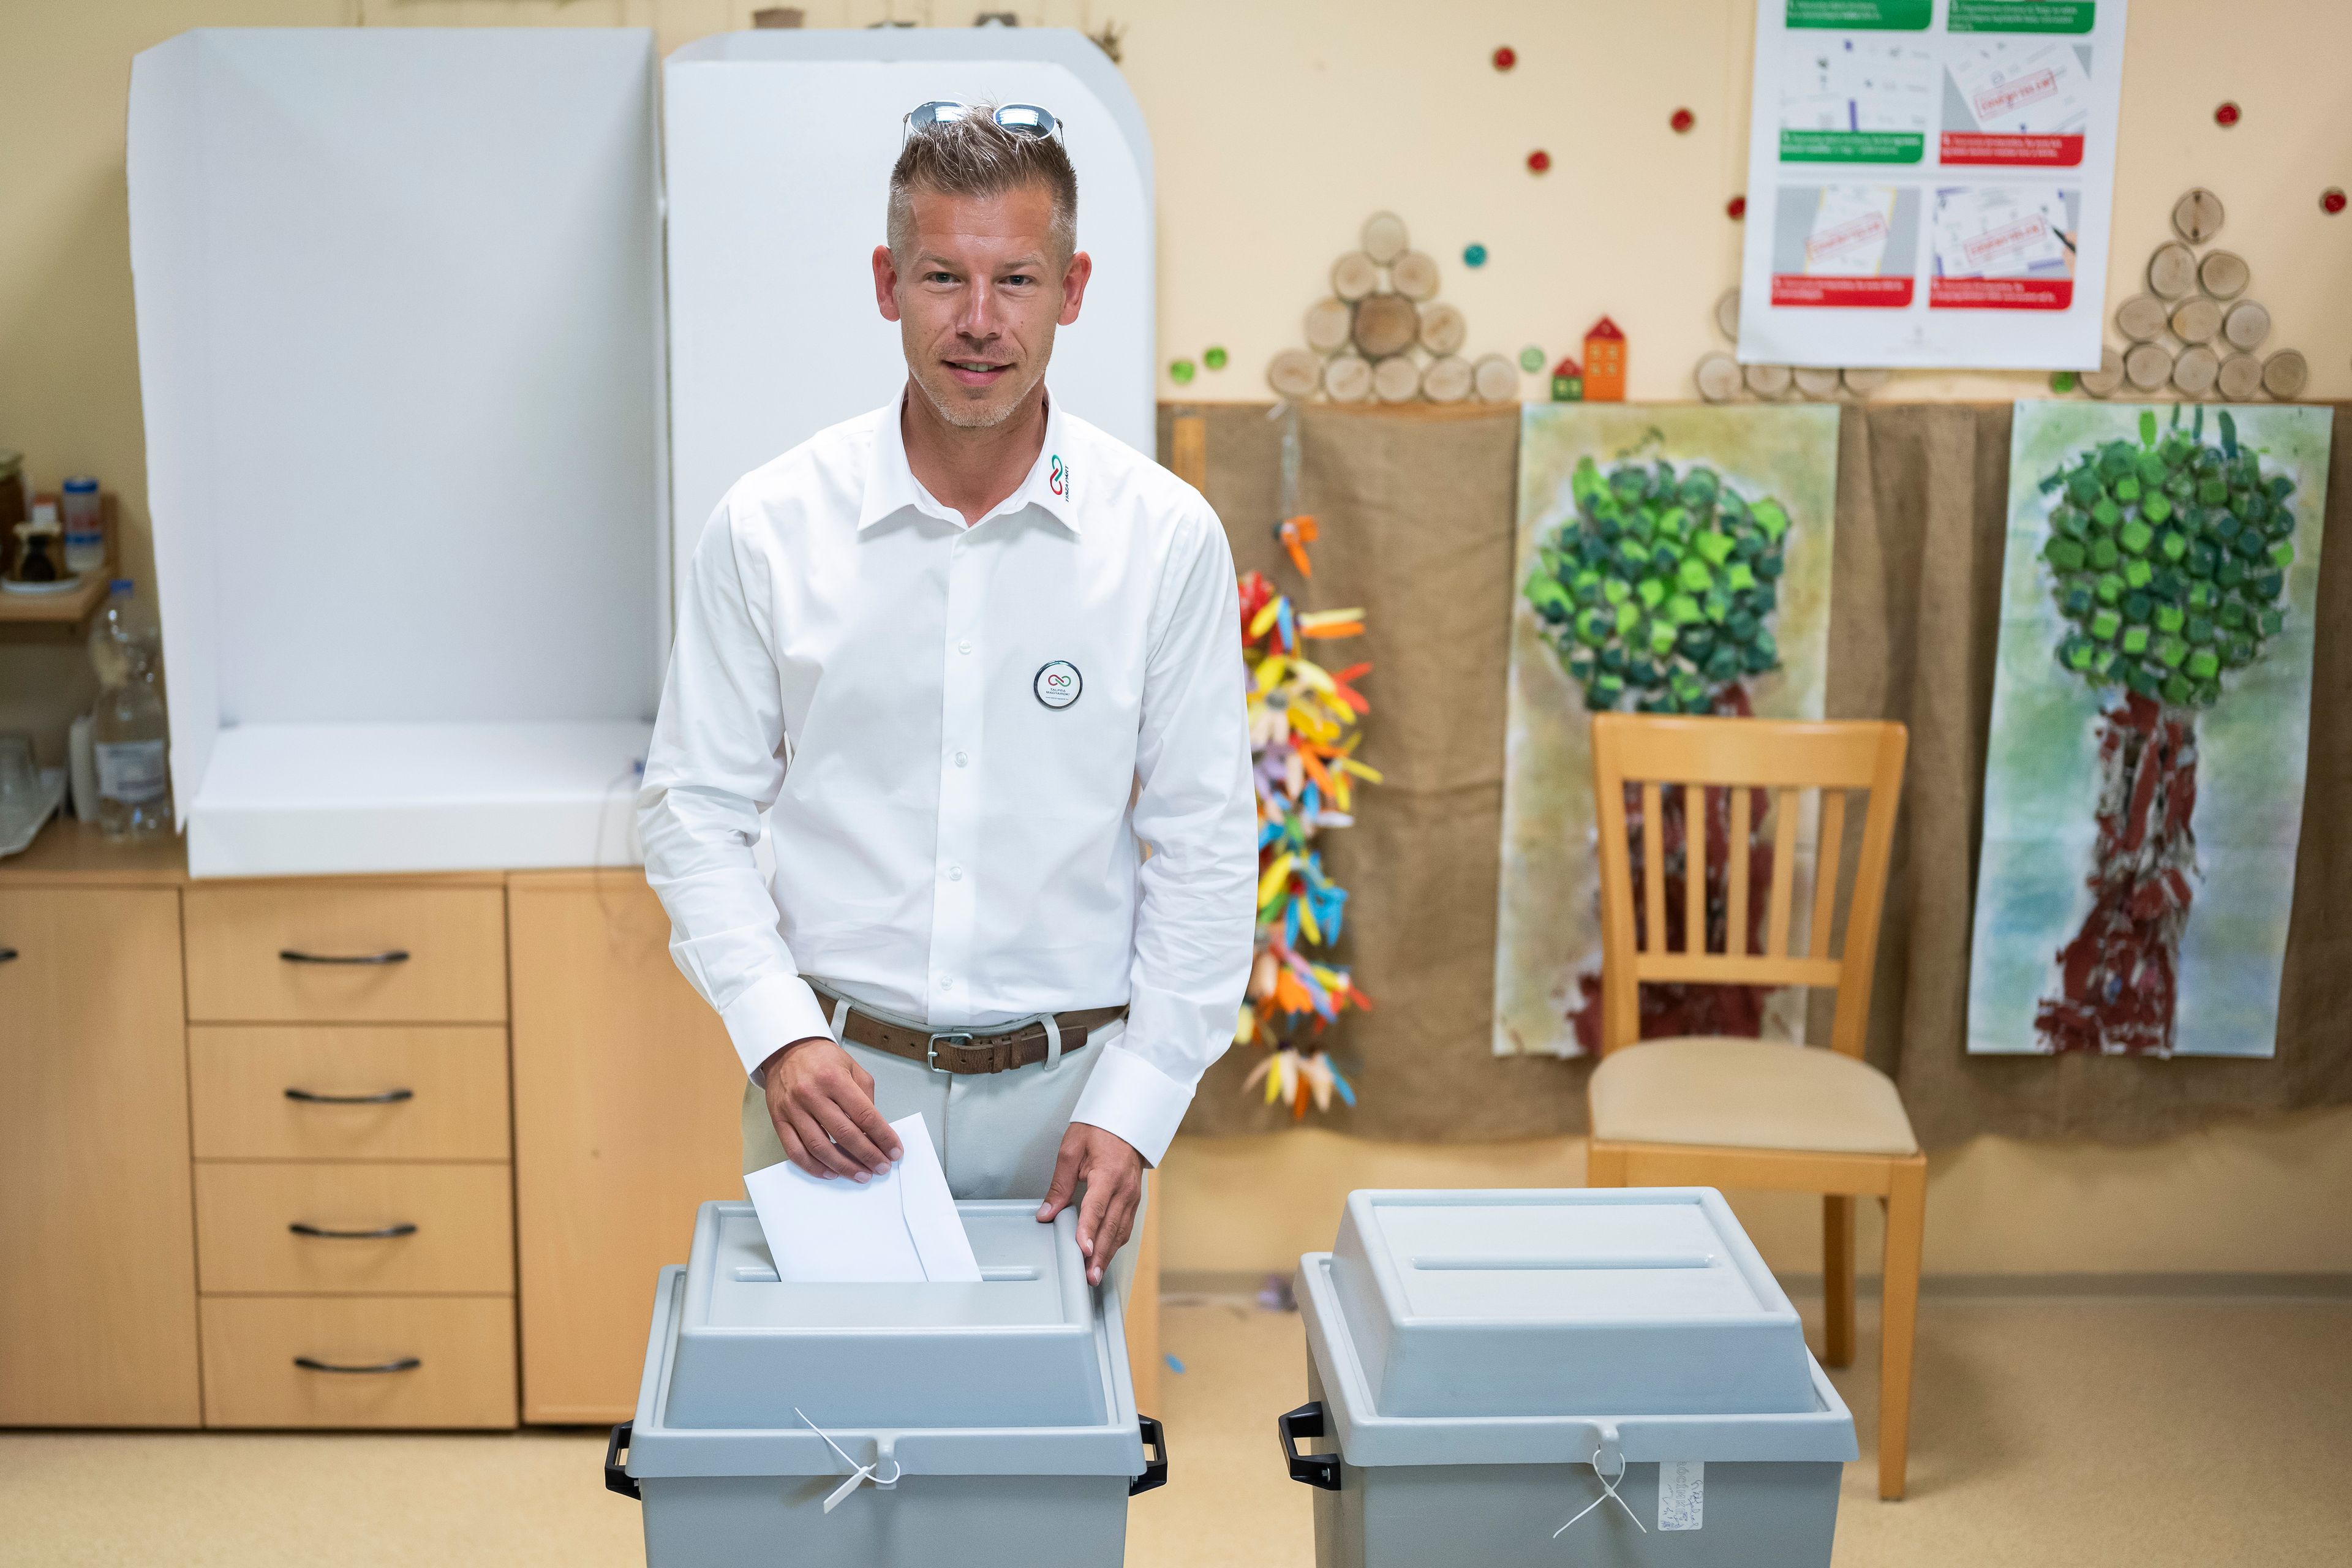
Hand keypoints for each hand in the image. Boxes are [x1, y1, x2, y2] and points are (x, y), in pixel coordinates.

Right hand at [761, 1036, 901, 1180]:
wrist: (786, 1051)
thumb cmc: (821, 1060)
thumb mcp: (852, 1067)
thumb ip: (866, 1097)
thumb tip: (875, 1129)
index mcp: (834, 1079)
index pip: (865, 1115)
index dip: (883, 1137)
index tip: (894, 1151)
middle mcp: (811, 1094)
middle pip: (844, 1134)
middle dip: (867, 1155)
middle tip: (881, 1167)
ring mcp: (793, 1109)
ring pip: (819, 1147)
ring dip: (843, 1166)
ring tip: (860, 1174)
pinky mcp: (779, 1120)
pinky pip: (795, 1151)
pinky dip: (813, 1167)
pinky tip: (830, 1173)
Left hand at [1038, 1124, 1145, 1286]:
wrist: (1127, 1120)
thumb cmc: (1100, 1130)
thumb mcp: (1071, 1149)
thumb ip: (1059, 1185)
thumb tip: (1047, 1213)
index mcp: (1108, 1174)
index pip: (1097, 1208)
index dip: (1088, 1231)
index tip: (1082, 1250)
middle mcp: (1124, 1189)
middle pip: (1111, 1227)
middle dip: (1100, 1255)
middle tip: (1088, 1276)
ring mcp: (1132, 1196)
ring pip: (1121, 1231)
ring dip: (1108, 1254)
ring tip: (1095, 1274)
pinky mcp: (1134, 1200)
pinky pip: (1126, 1226)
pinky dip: (1115, 1244)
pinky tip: (1105, 1256)